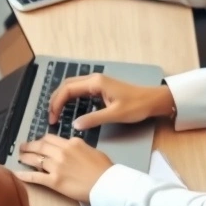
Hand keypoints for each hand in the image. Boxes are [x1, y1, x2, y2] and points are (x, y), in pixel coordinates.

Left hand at [15, 134, 114, 201]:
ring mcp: (56, 167)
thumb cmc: (104, 169)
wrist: (107, 184)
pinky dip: (25, 175)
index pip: (50, 138)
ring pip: (36, 159)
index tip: (37, 142)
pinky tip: (17, 173)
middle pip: (40, 146)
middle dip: (29, 146)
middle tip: (22, 147)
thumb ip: (78, 147)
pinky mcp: (54, 181)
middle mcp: (61, 152)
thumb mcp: (91, 150)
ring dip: (25, 158)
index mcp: (71, 143)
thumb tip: (70, 148)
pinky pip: (36, 177)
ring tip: (20, 157)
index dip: (41, 140)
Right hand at [48, 74, 175, 128]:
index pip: (67, 90)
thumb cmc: (136, 106)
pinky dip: (70, 98)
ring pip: (71, 87)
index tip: (53, 118)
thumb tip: (75, 125)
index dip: (57, 103)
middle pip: (66, 86)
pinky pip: (79, 90)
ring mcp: (96, 82)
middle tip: (51, 117)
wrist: (154, 100)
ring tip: (56, 113)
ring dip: (61, 99)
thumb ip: (93, 119)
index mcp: (95, 82)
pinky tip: (68, 109)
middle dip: (55, 100)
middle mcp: (93, 79)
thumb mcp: (115, 115)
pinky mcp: (100, 88)